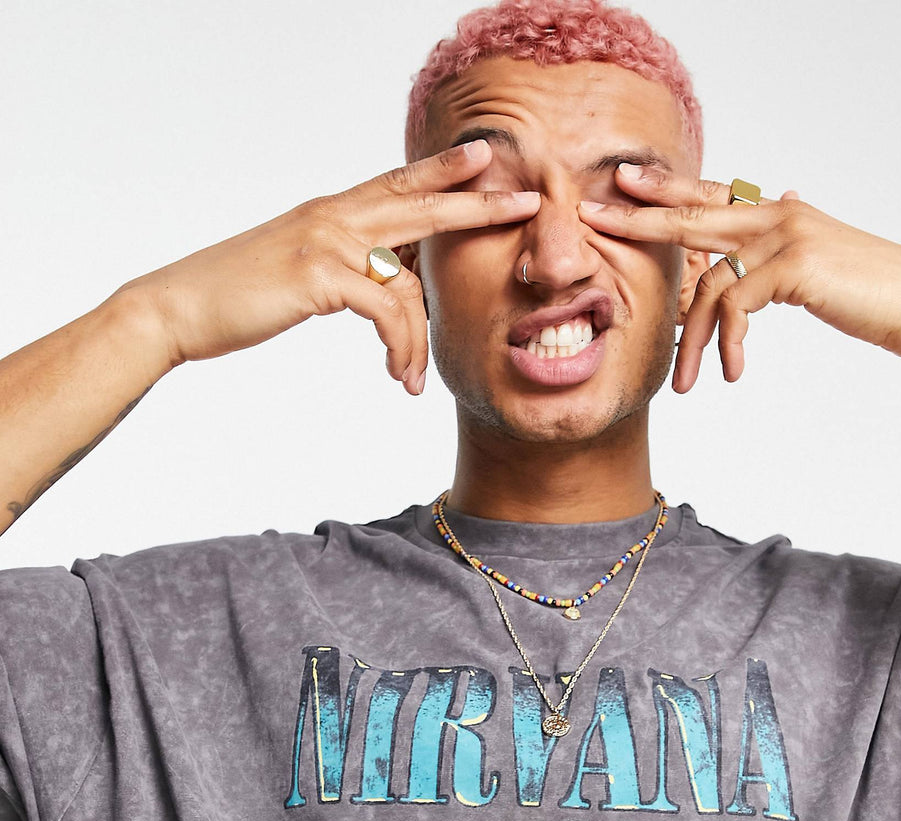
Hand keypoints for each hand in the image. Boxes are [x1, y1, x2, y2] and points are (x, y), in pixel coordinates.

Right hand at [115, 141, 539, 394]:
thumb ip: (340, 265)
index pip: (397, 184)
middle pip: (419, 205)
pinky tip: (397, 374)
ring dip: (419, 341)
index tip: (484, 164)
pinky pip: (386, 311)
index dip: (442, 172)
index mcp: (329, 211)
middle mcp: (332, 216)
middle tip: (525, 203)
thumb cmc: (236, 296)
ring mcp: (326, 241)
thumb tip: (376, 279)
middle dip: (475, 207)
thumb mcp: (297, 271)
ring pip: (406, 284)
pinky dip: (400, 348)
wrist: (179, 308)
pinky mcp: (319, 275)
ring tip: (412, 380)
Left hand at [578, 165, 900, 392]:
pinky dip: (729, 343)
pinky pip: (737, 304)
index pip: (712, 195)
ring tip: (683, 385)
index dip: (666, 187)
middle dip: (638, 219)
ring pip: (710, 282)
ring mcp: (787, 234)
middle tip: (590, 220)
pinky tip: (733, 373)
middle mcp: (779, 213)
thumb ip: (786, 251)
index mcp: (780, 212)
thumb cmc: (874, 295)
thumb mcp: (819, 269)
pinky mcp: (795, 265)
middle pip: (693, 215)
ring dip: (691, 341)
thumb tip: (779, 208)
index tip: (623, 183)